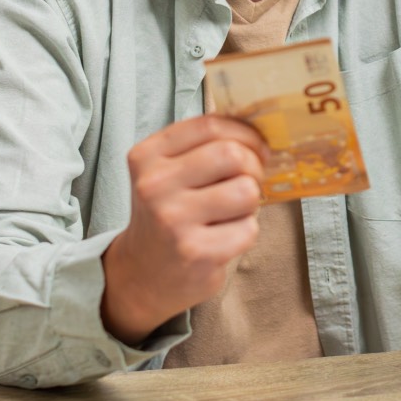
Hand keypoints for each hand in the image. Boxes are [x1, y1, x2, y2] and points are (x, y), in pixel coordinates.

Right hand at [101, 115, 268, 346]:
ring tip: (232, 212)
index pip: (210, 125)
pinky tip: (224, 237)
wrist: (141, 275)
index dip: (245, 133)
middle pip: (232, 154)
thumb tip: (259, 130)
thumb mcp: (166, 172)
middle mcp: (155, 185)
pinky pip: (249, 228)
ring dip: (250, 202)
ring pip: (246, 191)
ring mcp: (174, 220)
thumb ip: (202, 147)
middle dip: (253, 167)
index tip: (257, 147)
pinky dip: (246, 232)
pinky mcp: (196, 253)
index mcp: (147, 156)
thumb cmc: (166, 214)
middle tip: (249, 181)